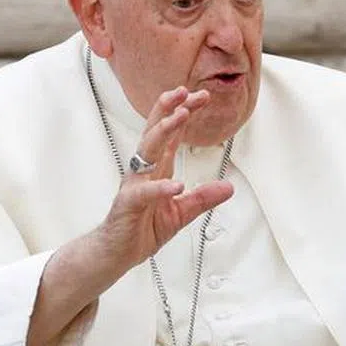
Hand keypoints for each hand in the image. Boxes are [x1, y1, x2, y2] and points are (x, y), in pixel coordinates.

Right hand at [98, 86, 234, 267]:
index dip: (184, 112)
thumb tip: (229, 186)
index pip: (171, 134)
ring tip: (180, 117)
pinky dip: (160, 188)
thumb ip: (203, 198)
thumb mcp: (181, 213)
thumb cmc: (142, 228)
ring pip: (147, 151)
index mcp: (157, 169)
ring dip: (163, 131)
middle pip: (156, 132)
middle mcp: (145, 171)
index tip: (202, 96)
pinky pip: (144, 193)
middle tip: (187, 91)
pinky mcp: (128, 205)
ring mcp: (135, 185)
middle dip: (170, 109)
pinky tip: (176, 185)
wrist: (117, 253)